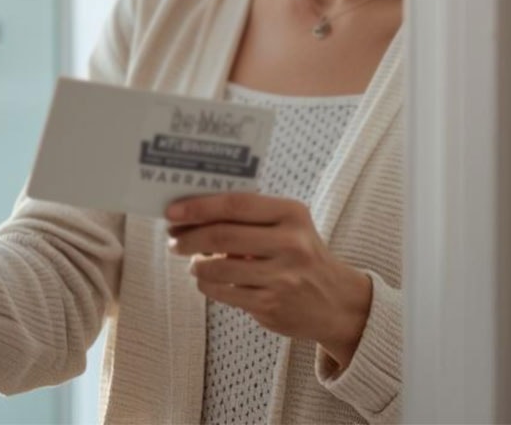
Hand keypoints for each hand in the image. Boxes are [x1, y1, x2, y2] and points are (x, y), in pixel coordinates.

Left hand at [167, 193, 373, 368]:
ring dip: (195, 265)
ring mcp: (282, 277)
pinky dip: (207, 285)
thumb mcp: (287, 226)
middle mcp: (291, 244)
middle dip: (188, 237)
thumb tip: (188, 213)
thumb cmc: (300, 255)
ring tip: (193, 262)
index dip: (198, 207)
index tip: (171, 212)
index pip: (235, 204)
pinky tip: (208, 280)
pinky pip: (223, 292)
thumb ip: (247, 216)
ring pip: (217, 268)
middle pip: (221, 236)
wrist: (338, 302)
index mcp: (291, 214)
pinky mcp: (271, 305)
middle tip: (173, 239)